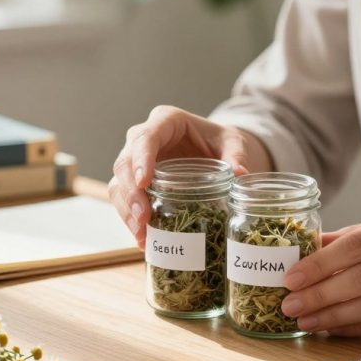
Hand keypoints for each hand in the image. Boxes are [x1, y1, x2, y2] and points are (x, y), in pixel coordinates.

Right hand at [109, 105, 271, 247]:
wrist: (216, 150)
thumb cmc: (221, 142)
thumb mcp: (233, 144)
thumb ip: (236, 156)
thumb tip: (240, 174)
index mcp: (166, 121)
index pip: (146, 137)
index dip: (141, 159)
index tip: (145, 183)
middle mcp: (144, 139)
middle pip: (125, 163)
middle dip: (131, 192)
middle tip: (143, 217)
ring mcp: (137, 162)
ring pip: (119, 184)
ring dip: (126, 210)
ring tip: (141, 233)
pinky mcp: (137, 183)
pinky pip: (125, 200)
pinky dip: (131, 220)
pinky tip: (143, 239)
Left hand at [279, 208, 360, 336]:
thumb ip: (359, 235)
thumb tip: (312, 245)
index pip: (356, 246)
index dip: (320, 264)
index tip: (292, 277)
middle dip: (320, 296)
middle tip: (289, 305)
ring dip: (334, 317)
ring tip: (304, 321)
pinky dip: (359, 328)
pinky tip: (335, 328)